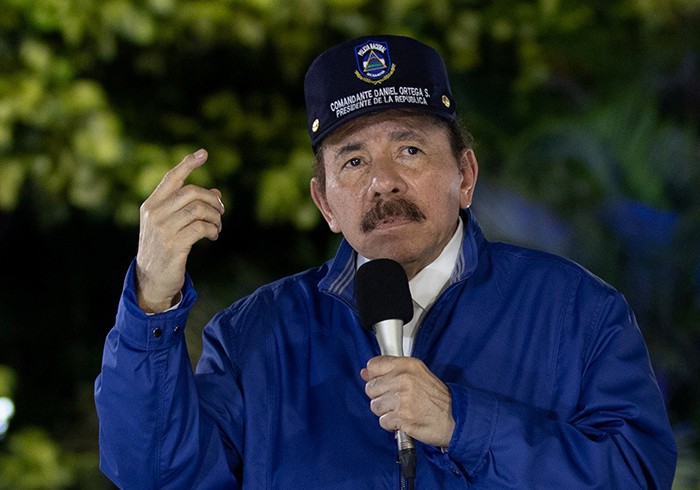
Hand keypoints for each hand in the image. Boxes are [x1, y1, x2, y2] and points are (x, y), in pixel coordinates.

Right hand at [135, 149, 224, 312]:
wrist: (151, 279)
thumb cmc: (164, 248)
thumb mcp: (171, 224)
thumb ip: (189, 207)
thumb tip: (217, 193)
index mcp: (152, 205)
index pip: (171, 178)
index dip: (188, 164)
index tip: (204, 152)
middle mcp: (155, 214)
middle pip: (191, 192)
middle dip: (212, 200)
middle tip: (221, 212)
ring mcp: (163, 229)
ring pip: (198, 210)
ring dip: (215, 217)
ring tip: (217, 226)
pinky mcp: (173, 245)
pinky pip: (201, 228)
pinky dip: (212, 230)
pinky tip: (213, 235)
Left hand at [360, 356, 454, 447]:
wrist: (455, 418)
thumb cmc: (438, 398)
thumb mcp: (418, 374)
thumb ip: (391, 370)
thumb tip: (365, 373)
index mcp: (407, 365)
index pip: (374, 365)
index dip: (374, 376)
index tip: (381, 382)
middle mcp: (403, 379)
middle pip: (371, 388)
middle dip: (380, 396)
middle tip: (396, 400)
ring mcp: (402, 399)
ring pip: (375, 406)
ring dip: (385, 411)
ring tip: (401, 410)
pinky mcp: (402, 417)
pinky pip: (383, 421)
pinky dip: (391, 424)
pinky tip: (403, 420)